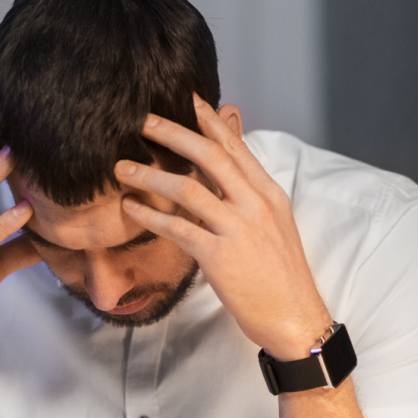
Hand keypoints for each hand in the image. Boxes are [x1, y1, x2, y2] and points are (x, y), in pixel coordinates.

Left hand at [114, 96, 329, 360]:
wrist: (295, 318)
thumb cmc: (280, 276)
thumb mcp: (273, 225)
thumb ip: (248, 195)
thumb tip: (228, 171)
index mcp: (269, 194)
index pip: (235, 147)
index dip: (209, 121)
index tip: (186, 99)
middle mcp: (255, 205)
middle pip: (210, 155)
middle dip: (173, 133)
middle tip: (142, 121)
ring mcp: (238, 229)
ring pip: (188, 189)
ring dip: (150, 175)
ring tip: (122, 169)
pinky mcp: (220, 256)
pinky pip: (177, 228)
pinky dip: (150, 215)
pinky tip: (131, 208)